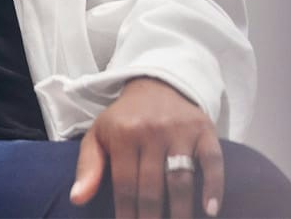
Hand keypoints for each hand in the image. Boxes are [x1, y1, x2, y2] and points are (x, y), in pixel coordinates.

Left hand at [71, 76, 224, 218]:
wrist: (156, 85)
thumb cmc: (124, 119)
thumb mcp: (98, 135)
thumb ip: (88, 167)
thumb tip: (77, 199)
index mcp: (122, 134)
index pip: (124, 184)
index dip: (127, 213)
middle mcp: (151, 131)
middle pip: (152, 187)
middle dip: (151, 218)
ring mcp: (180, 131)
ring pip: (180, 179)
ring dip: (180, 211)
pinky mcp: (204, 130)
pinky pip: (212, 162)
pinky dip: (214, 186)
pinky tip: (210, 210)